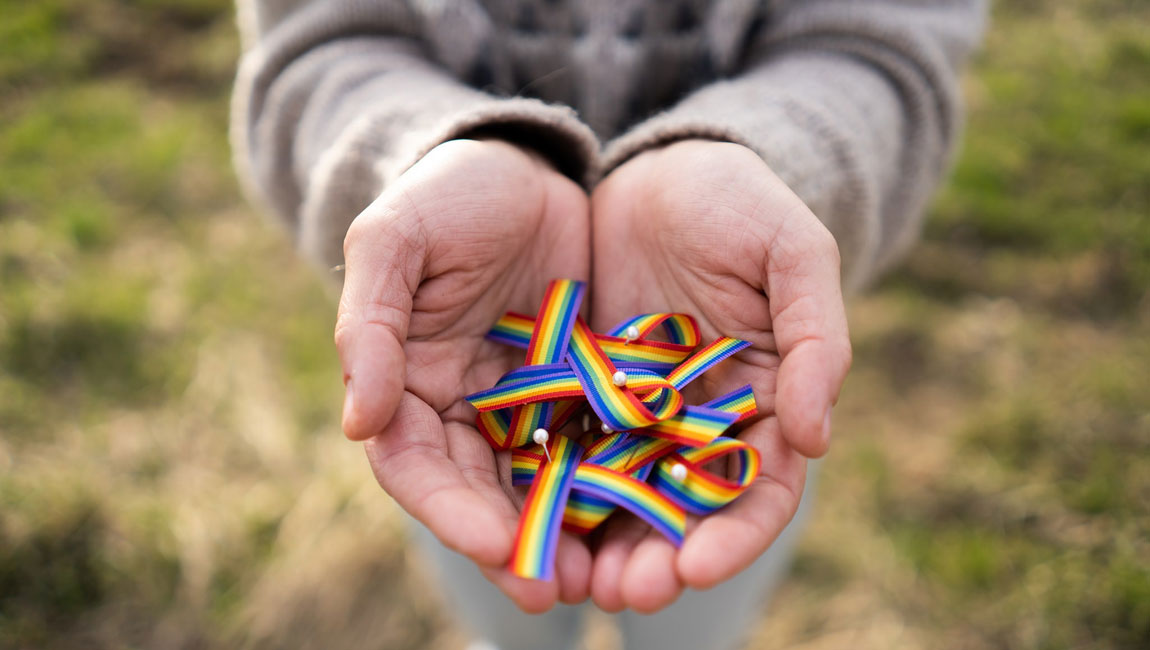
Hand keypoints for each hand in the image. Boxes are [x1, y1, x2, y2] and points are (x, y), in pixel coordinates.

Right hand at [336, 139, 591, 611]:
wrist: (523, 162)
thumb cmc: (448, 195)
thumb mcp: (394, 240)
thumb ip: (370, 326)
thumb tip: (356, 424)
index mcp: (409, 387)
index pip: (418, 467)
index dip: (451, 511)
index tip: (495, 543)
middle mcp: (466, 412)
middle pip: (484, 496)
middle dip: (517, 546)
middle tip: (557, 589)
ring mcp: (528, 408)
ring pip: (546, 485)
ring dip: (573, 535)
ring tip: (612, 576)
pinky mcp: (586, 393)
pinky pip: (603, 445)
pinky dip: (622, 483)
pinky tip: (654, 512)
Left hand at [587, 140, 850, 612]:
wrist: (661, 167)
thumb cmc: (741, 204)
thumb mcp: (793, 254)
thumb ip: (817, 339)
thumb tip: (818, 439)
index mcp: (765, 403)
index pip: (761, 491)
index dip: (735, 536)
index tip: (695, 566)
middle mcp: (702, 424)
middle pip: (687, 512)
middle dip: (659, 558)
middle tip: (623, 593)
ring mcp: (639, 414)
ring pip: (623, 495)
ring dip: (601, 544)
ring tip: (570, 579)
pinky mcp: (583, 393)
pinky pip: (566, 448)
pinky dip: (552, 488)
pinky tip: (525, 517)